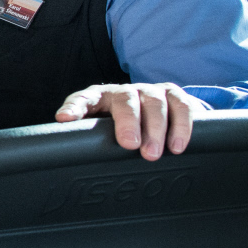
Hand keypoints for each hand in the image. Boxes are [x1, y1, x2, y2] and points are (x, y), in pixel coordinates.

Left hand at [56, 83, 207, 160]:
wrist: (156, 114)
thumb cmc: (121, 126)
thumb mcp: (102, 131)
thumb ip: (89, 139)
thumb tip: (70, 156)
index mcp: (99, 98)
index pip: (83, 99)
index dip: (74, 108)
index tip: (65, 119)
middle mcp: (124, 91)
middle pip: (126, 100)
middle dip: (128, 122)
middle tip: (130, 145)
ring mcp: (151, 91)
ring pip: (155, 103)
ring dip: (156, 129)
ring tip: (153, 154)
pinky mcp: (175, 96)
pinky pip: (181, 106)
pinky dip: (182, 126)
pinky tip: (177, 146)